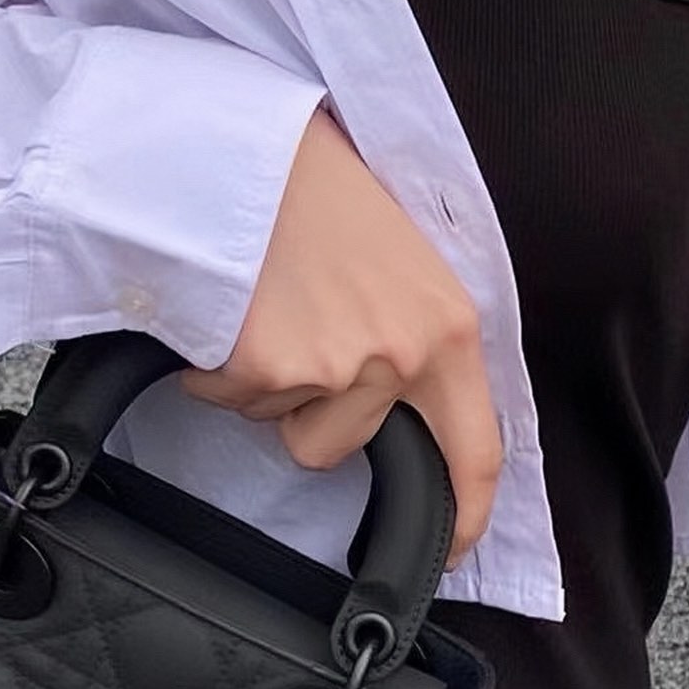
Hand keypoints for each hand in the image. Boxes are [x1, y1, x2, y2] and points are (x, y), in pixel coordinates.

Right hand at [179, 105, 502, 569]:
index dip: (466, 513)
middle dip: (304, 412)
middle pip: (338, 447)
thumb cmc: (315, 185)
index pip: (476, 448)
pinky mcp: (261, 368)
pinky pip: (225, 397)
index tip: (455, 547)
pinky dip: (212, 362)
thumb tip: (400, 409)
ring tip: (260, 302)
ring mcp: (329, 366)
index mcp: (447, 327)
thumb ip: (413, 335)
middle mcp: (397, 355)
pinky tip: (226, 301)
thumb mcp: (399, 258)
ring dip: (259, 381)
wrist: (237, 141)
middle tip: (292, 329)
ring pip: (278, 422)